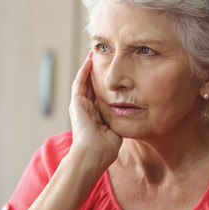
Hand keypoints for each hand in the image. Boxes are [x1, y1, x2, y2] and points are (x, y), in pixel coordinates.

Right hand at [68, 52, 121, 170]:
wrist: (93, 154)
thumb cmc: (105, 149)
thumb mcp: (116, 130)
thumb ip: (120, 120)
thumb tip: (131, 113)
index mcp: (95, 115)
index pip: (100, 95)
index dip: (106, 84)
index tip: (112, 73)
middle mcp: (86, 109)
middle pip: (91, 85)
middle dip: (96, 72)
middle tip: (103, 57)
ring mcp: (80, 106)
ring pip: (84, 82)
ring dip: (89, 68)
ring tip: (94, 54)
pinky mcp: (76, 103)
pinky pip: (80, 83)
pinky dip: (84, 72)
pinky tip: (89, 61)